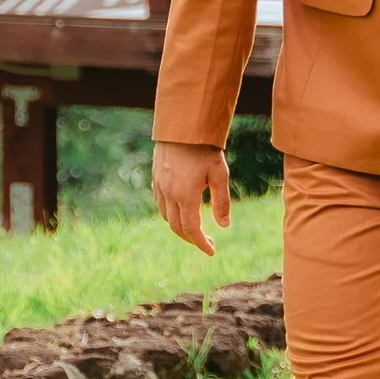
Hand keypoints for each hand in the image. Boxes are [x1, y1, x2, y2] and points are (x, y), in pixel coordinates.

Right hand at [153, 141, 229, 255]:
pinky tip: (183, 211)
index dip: (201, 243)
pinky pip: (160, 204)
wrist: (182, 126)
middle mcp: (168, 194)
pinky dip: (171, 214)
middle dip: (192, 239)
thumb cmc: (205, 149)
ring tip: (197, 229)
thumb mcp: (220, 174)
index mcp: (184, 195)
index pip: (191, 229)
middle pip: (176, 227)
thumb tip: (223, 226)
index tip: (212, 252)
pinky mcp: (155, 178)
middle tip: (208, 242)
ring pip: (166, 216)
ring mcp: (159, 186)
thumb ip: (221, 201)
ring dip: (180, 227)